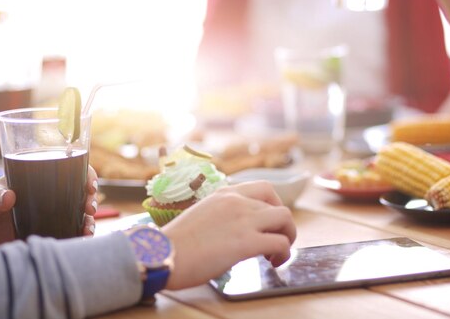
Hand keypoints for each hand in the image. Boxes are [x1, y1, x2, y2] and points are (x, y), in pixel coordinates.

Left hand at [0, 166, 99, 243]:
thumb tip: (10, 196)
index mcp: (40, 179)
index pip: (70, 170)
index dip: (87, 175)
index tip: (90, 187)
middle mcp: (51, 195)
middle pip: (81, 192)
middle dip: (91, 200)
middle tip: (90, 209)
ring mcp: (53, 214)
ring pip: (81, 213)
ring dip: (90, 220)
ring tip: (88, 229)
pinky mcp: (52, 231)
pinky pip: (73, 231)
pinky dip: (81, 234)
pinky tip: (82, 239)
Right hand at [162, 180, 296, 289]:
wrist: (161, 254)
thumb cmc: (175, 243)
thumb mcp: (201, 215)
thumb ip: (222, 215)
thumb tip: (235, 229)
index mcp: (224, 193)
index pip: (264, 188)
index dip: (274, 205)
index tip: (270, 222)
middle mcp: (237, 202)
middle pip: (279, 206)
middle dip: (284, 224)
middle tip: (277, 240)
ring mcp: (243, 220)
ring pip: (286, 219)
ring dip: (288, 236)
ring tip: (278, 253)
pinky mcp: (246, 242)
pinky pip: (280, 242)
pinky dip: (284, 253)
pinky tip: (274, 261)